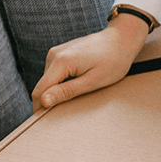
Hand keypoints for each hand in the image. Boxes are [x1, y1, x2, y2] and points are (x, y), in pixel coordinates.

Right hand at [30, 13, 150, 110]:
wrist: (122, 40)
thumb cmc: (113, 62)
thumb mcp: (92, 82)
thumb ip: (66, 91)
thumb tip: (43, 101)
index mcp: (60, 61)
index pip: (39, 91)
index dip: (41, 108)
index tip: (50, 121)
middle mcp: (54, 54)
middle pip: (43, 86)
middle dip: (52, 99)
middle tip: (72, 107)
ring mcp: (56, 52)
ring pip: (49, 80)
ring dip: (58, 90)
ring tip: (80, 91)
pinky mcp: (61, 53)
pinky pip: (55, 73)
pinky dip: (63, 82)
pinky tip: (80, 82)